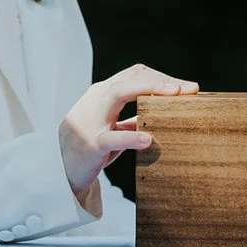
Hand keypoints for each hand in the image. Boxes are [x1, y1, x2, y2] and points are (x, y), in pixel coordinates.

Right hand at [58, 63, 198, 193]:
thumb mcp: (112, 127)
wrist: (58, 171)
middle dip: (160, 80)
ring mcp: (90, 119)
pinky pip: (112, 138)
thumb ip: (133, 118)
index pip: (135, 75)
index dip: (162, 77)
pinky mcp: (90, 145)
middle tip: (188, 88)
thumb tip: (165, 112)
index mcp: (103, 94)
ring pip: (118, 94)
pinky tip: (148, 139)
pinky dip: (131, 136)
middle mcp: (95, 100)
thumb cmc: (90, 147)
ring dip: (149, 91)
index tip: (188, 87)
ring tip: (174, 95)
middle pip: (130, 78)